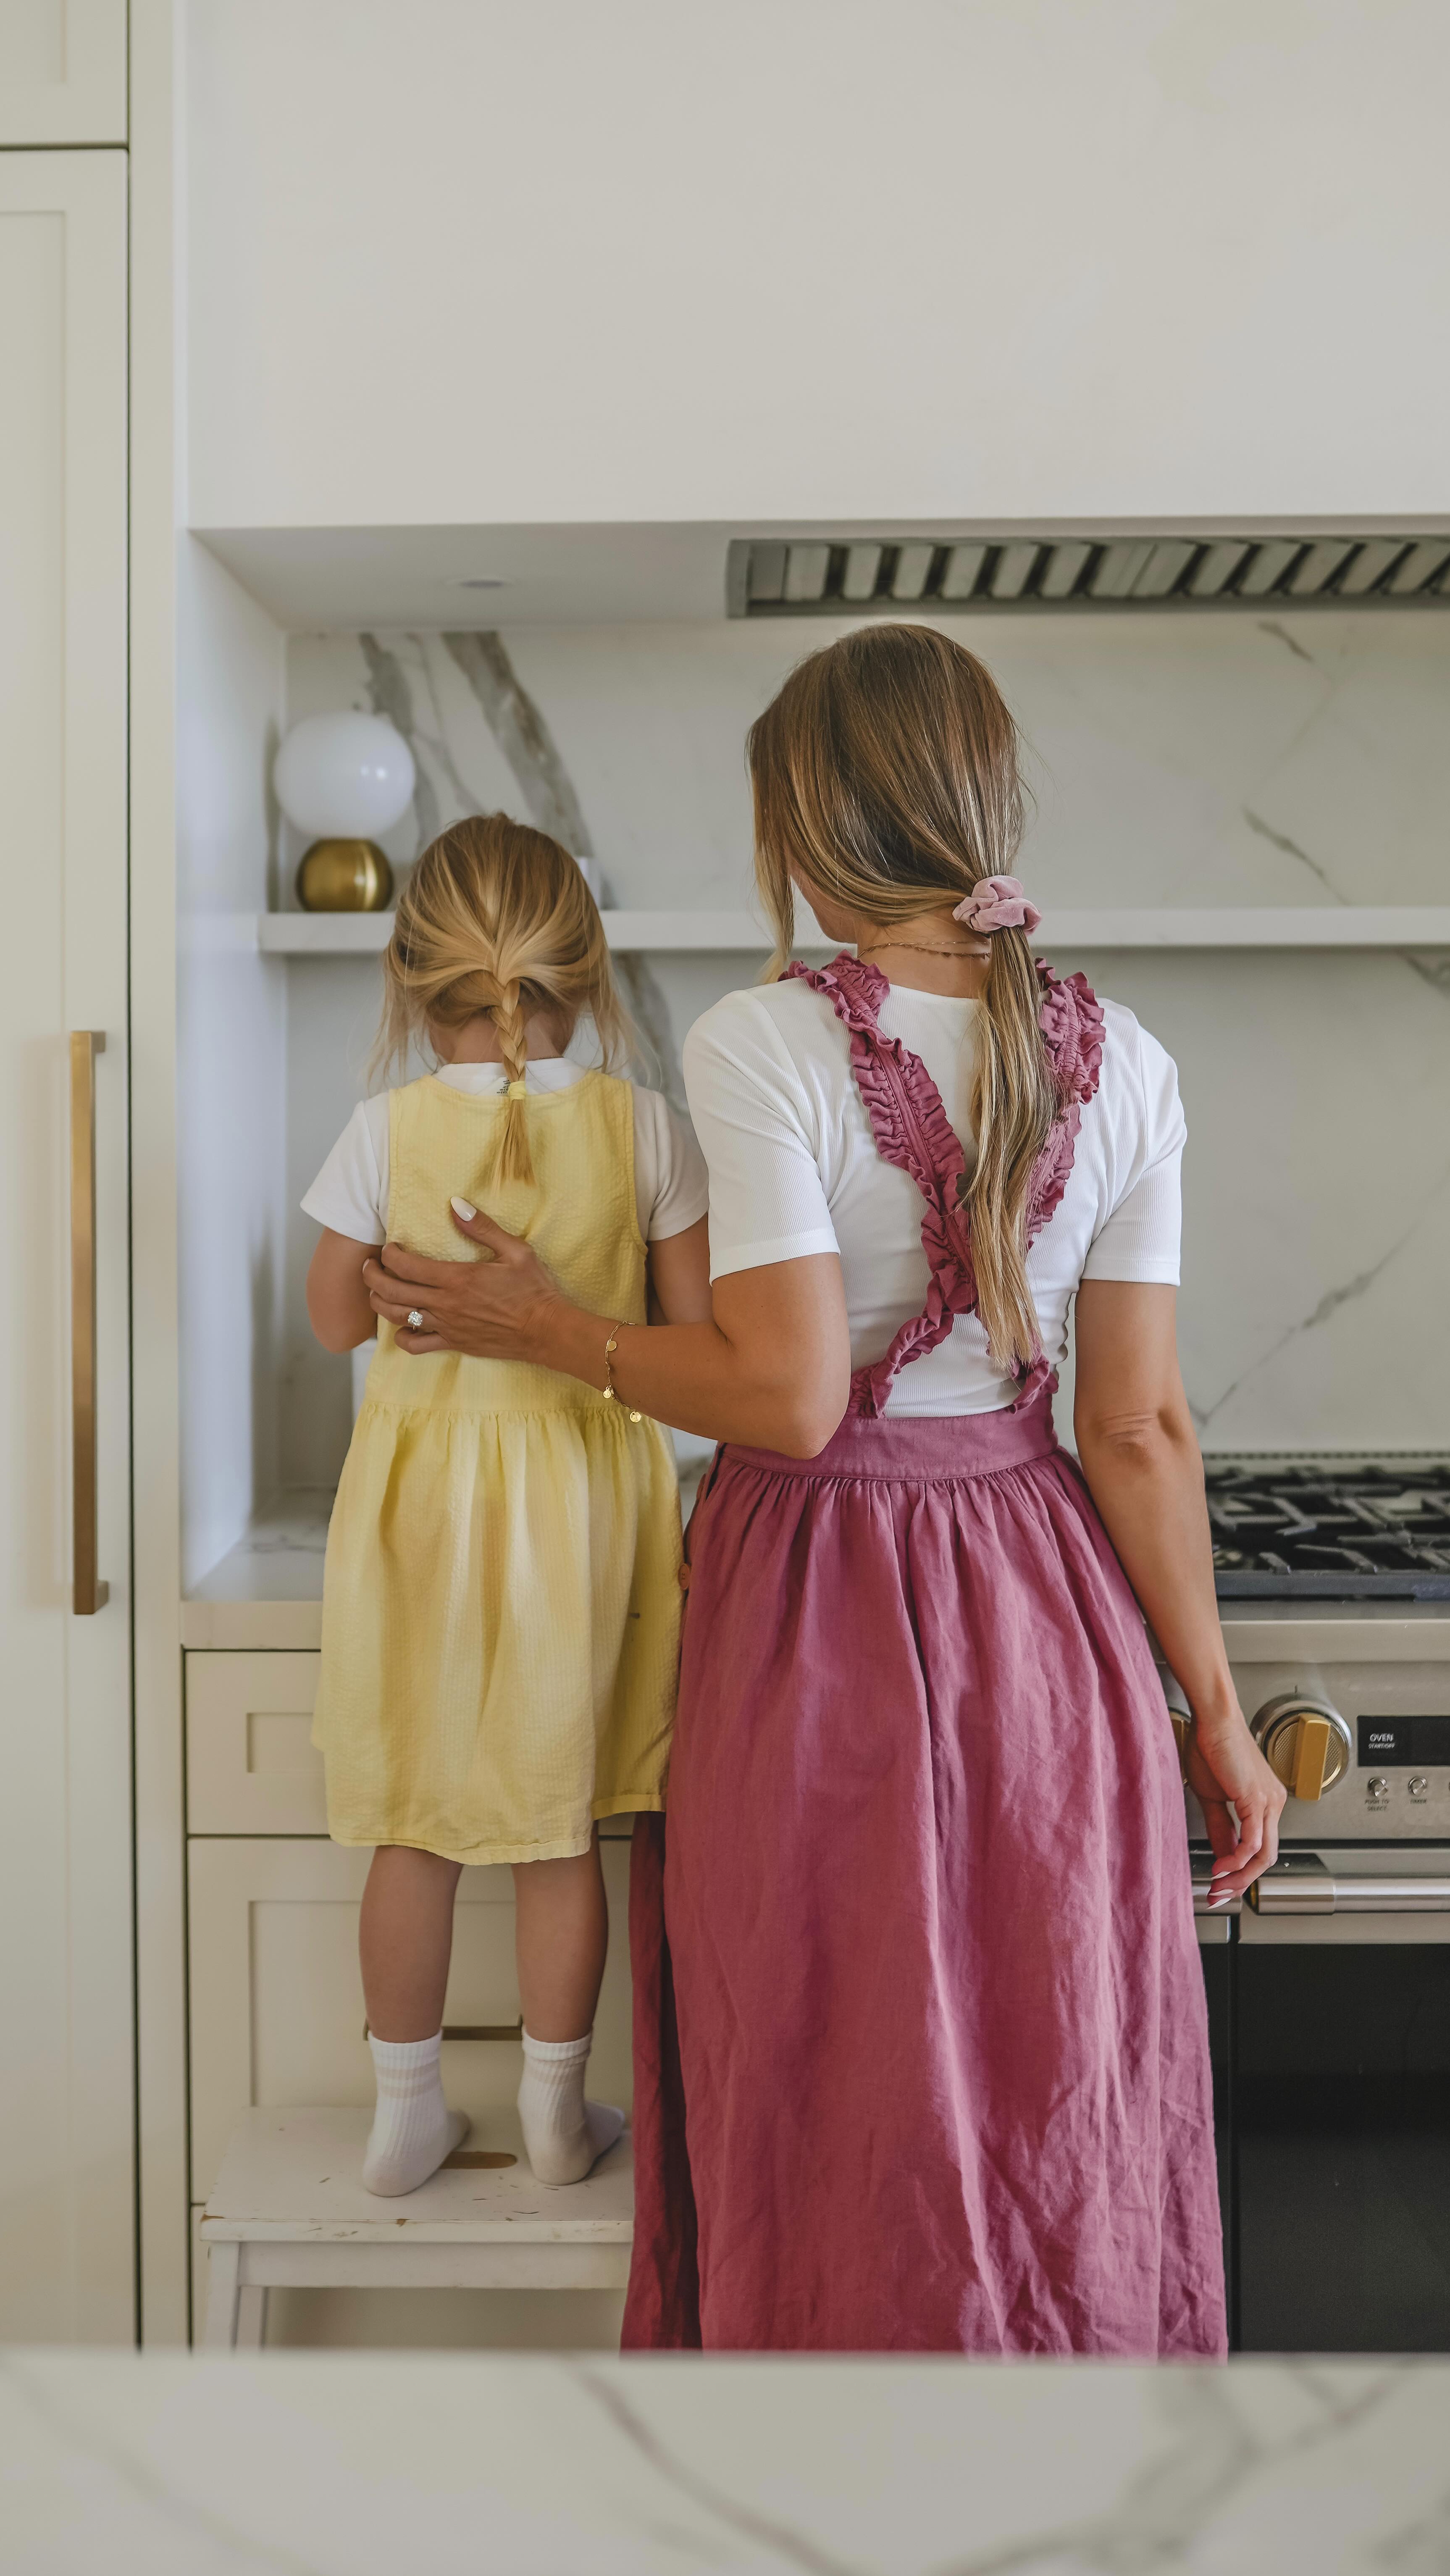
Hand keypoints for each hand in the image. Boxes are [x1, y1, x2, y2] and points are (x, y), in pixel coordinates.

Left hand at [363, 1200, 566, 1362]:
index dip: (389, 1255)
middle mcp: (446, 1304)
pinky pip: (416, 1346)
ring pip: (398, 1317)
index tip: (389, 1247)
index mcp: (457, 1278)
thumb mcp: (515, 1251)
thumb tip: (455, 1204)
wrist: (546, 1330)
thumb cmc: (534, 1289)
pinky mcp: (453, 1344)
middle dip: (373, 1277)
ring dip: (379, 1303)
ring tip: (375, 1291)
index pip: (406, 1266)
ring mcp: (447, 1326)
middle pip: (393, 1291)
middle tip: (369, 1266)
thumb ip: (482, 1228)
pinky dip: (401, 1337)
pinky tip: (402, 1327)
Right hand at [1186, 1708, 1285, 1905]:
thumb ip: (1221, 1828)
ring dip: (1238, 1876)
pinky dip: (1236, 1859)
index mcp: (1266, 1802)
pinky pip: (1252, 1841)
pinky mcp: (1256, 1799)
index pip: (1261, 1848)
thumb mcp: (1213, 1797)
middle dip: (1241, 1882)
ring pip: (1263, 1855)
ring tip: (1218, 1885)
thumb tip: (1221, 1855)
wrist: (1212, 1721)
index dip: (1241, 1872)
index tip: (1220, 1885)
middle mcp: (1274, 1803)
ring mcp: (1269, 1801)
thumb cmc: (1212, 1748)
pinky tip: (1220, 1866)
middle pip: (1266, 1857)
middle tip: (1220, 1894)